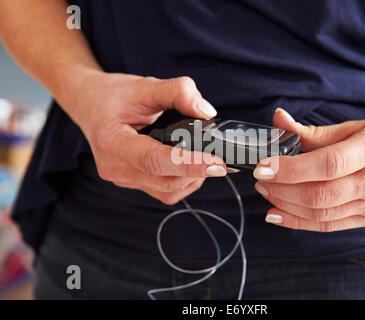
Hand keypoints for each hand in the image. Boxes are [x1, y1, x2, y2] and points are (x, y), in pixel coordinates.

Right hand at [66, 72, 226, 204]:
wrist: (90, 105)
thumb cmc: (113, 96)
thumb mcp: (143, 86)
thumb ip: (176, 92)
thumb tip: (207, 110)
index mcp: (112, 144)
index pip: (155, 160)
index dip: (189, 163)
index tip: (218, 162)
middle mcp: (116, 169)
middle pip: (166, 180)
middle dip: (198, 171)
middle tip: (222, 157)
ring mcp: (123, 179)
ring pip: (167, 191)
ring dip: (192, 178)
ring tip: (205, 158)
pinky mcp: (133, 183)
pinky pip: (164, 192)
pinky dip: (182, 181)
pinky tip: (190, 165)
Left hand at [254, 108, 364, 231]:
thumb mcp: (353, 127)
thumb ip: (312, 131)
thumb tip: (277, 119)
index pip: (327, 164)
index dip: (291, 168)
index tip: (263, 167)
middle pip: (320, 194)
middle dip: (281, 189)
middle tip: (260, 178)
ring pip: (321, 214)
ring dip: (285, 205)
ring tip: (266, 191)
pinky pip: (328, 226)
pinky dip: (298, 223)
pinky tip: (276, 214)